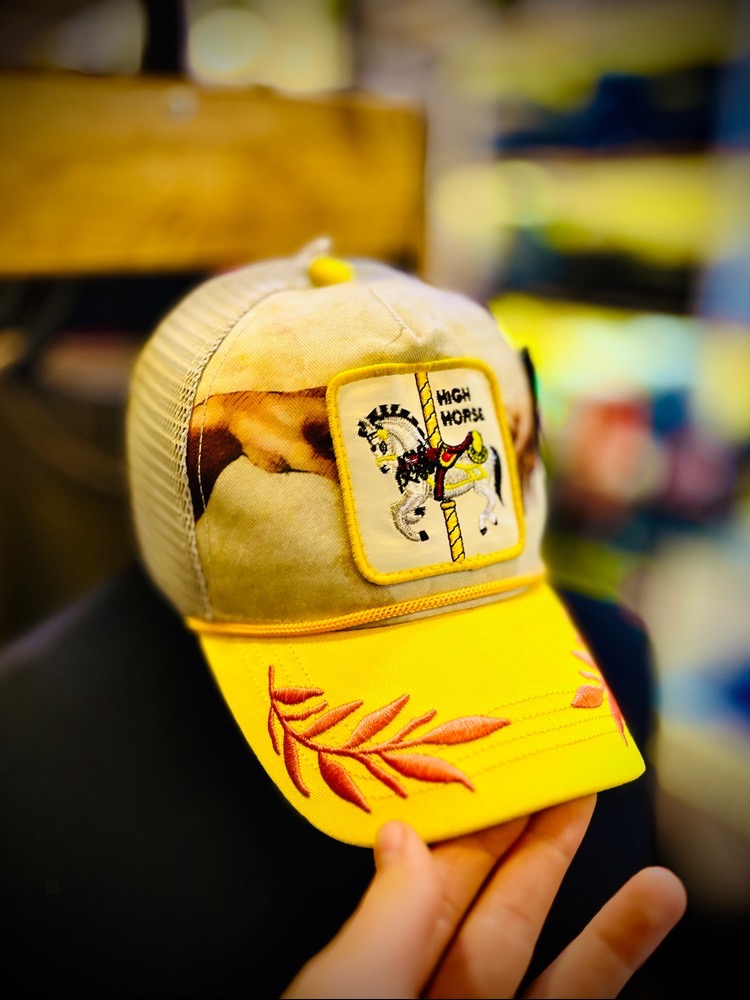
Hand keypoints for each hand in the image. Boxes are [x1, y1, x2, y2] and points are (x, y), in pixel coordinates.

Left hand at [281, 795, 685, 998]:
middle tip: (587, 793)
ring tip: (661, 886)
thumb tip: (403, 832)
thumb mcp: (344, 996)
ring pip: (558, 992)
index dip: (481, 831)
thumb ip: (383, 921)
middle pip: (505, 925)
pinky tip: (645, 970)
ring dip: (612, 941)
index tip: (517, 777)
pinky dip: (616, 993)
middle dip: (550, 860)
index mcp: (380, 982)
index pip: (438, 889)